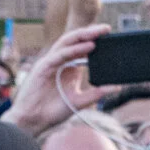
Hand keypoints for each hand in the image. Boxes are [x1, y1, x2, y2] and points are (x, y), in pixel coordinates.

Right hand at [0, 23, 115, 134]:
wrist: (33, 121)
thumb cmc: (52, 111)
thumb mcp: (79, 101)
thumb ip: (96, 93)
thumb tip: (116, 87)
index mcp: (69, 67)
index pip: (82, 47)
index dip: (95, 40)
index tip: (111, 37)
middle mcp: (60, 61)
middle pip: (76, 41)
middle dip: (91, 33)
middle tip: (107, 29)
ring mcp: (51, 62)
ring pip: (67, 42)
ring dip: (83, 35)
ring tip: (99, 33)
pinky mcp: (43, 67)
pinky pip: (60, 54)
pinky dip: (74, 50)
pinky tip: (88, 47)